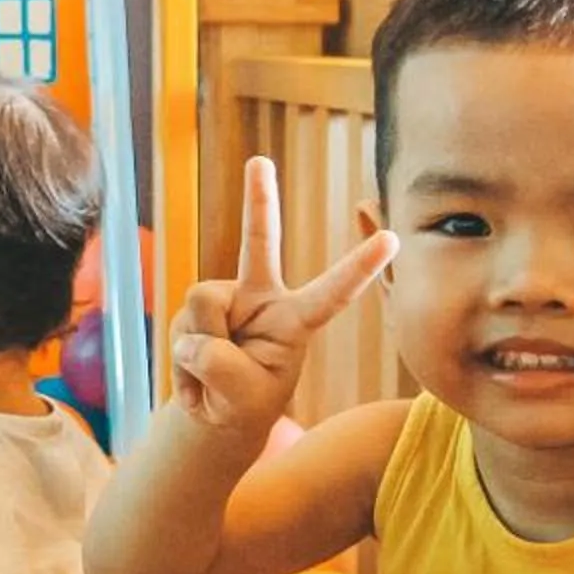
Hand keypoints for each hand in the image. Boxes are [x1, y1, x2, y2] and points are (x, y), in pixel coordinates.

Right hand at [169, 157, 401, 434]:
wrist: (212, 412)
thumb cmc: (243, 403)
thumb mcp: (243, 398)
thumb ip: (223, 368)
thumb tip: (194, 336)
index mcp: (296, 320)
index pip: (333, 291)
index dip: (360, 267)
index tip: (392, 239)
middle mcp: (262, 298)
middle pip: (259, 242)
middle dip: (259, 200)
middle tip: (260, 161)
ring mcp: (225, 299)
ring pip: (204, 306)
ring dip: (201, 351)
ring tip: (212, 377)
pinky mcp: (194, 308)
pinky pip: (181, 329)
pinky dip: (184, 364)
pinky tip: (195, 376)